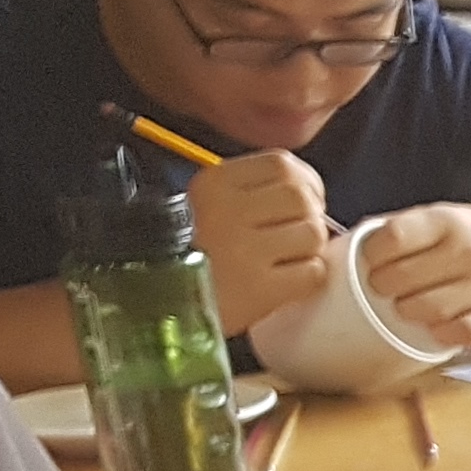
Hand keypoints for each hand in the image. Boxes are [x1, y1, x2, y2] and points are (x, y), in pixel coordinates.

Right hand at [184, 149, 331, 335]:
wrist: (158, 306)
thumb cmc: (187, 256)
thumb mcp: (203, 207)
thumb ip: (247, 193)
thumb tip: (307, 195)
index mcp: (214, 184)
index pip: (281, 165)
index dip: (306, 183)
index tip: (308, 199)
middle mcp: (228, 211)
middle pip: (301, 198)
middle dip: (311, 216)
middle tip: (300, 235)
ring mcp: (245, 251)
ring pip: (313, 233)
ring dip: (311, 248)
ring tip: (290, 260)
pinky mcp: (260, 290)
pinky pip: (312, 272)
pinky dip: (310, 276)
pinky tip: (289, 281)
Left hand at [356, 202, 470, 348]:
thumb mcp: (457, 218)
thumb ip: (417, 231)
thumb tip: (363, 247)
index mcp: (450, 220)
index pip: (391, 238)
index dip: (372, 255)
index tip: (372, 262)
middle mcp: (469, 251)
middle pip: (400, 278)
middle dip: (383, 287)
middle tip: (387, 288)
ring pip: (424, 309)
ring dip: (408, 312)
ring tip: (410, 308)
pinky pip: (460, 333)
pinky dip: (443, 332)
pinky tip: (441, 326)